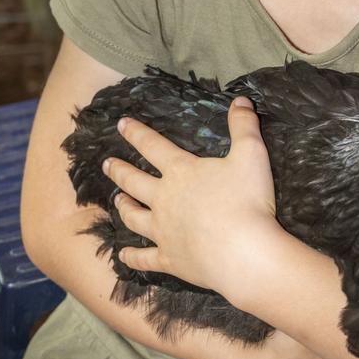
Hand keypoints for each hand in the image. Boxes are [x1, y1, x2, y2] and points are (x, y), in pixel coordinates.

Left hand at [102, 98, 280, 295]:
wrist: (243, 253)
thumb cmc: (247, 201)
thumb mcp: (251, 155)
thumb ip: (244, 125)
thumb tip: (241, 99)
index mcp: (181, 171)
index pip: (153, 146)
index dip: (136, 133)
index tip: (120, 124)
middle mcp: (164, 199)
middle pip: (135, 181)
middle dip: (119, 170)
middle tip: (106, 164)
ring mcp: (163, 231)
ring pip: (133, 217)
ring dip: (123, 207)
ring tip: (116, 200)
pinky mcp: (169, 259)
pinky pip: (144, 258)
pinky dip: (131, 257)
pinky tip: (122, 255)